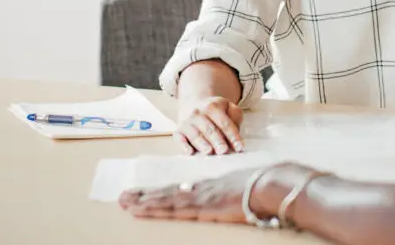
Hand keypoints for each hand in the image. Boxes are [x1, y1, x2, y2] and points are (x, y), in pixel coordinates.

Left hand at [119, 168, 257, 222]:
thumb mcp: (244, 188)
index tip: (143, 194)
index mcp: (210, 187)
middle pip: (167, 193)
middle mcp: (202, 190)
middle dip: (143, 196)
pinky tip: (141, 210)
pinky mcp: (204, 207)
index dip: (159, 193)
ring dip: (143, 202)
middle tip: (122, 197)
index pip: (179, 190)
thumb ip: (232, 192)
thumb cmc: (264, 186)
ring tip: (124, 202)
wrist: (272, 184)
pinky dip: (155, 209)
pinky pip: (173, 209)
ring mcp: (201, 198)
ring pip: (165, 200)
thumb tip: (228, 197)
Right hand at [176, 96, 243, 154]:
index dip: (233, 135)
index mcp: (212, 106)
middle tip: (223, 150)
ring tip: (209, 151)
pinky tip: (190, 152)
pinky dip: (184, 146)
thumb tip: (236, 130)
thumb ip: (235, 115)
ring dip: (202, 144)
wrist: (193, 103)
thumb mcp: (228, 107)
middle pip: (209, 129)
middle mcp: (198, 113)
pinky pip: (179, 139)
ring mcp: (187, 122)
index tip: (239, 147)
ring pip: (195, 134)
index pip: (224, 123)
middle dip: (217, 140)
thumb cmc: (214, 110)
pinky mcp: (178, 131)